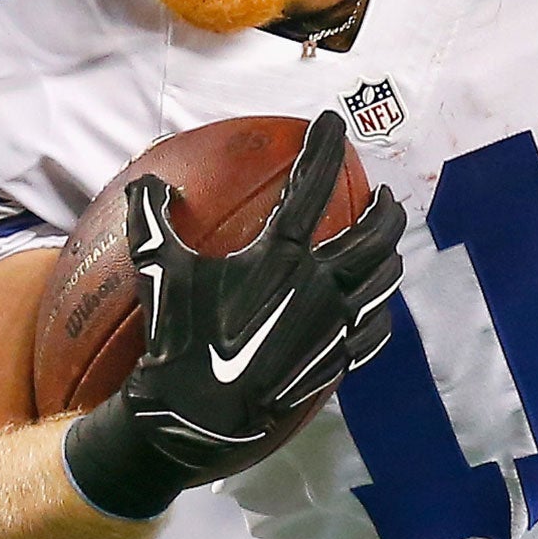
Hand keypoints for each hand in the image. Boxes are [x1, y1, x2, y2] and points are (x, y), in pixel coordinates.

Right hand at [63, 111, 405, 518]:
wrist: (197, 416)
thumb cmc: (176, 340)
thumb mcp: (158, 272)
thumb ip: (153, 221)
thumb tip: (146, 180)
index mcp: (279, 257)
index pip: (311, 186)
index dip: (324, 148)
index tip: (333, 123)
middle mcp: (319, 285)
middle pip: (375, 235)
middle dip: (386, 210)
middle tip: (384, 197)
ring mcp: (335, 325)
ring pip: (385, 280)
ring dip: (391, 255)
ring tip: (389, 245)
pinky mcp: (338, 360)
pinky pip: (376, 329)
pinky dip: (381, 310)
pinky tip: (376, 306)